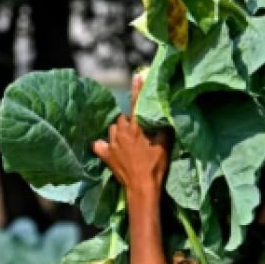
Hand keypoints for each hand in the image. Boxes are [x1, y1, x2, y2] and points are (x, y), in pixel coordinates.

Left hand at [92, 73, 170, 203]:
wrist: (142, 187)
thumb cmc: (155, 166)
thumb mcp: (164, 146)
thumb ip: (163, 129)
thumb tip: (165, 117)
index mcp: (136, 127)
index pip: (137, 104)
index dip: (137, 89)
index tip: (137, 76)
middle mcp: (121, 132)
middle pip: (123, 118)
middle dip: (129, 120)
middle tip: (139, 130)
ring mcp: (112, 143)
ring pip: (113, 129)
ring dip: (119, 131)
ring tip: (127, 140)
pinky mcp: (106, 155)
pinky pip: (100, 145)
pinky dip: (102, 144)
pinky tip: (108, 147)